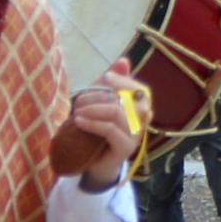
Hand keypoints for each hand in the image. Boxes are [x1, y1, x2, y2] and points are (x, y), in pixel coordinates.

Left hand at [50, 59, 144, 184]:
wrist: (96, 161)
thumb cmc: (100, 128)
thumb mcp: (103, 101)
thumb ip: (113, 82)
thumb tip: (123, 61)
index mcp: (141, 105)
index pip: (138, 87)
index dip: (121, 80)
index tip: (103, 78)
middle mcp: (143, 119)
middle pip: (126, 98)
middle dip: (99, 95)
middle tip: (78, 101)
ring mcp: (136, 134)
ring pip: (116, 112)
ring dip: (92, 109)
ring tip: (76, 112)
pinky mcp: (126, 147)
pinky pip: (110, 129)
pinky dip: (92, 123)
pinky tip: (79, 121)